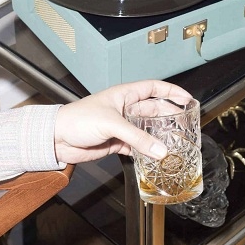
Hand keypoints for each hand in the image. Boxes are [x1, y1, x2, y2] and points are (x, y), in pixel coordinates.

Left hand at [54, 80, 192, 163]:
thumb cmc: (78, 119)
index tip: (187, 99)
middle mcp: (125, 109)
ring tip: (175, 142)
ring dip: (160, 136)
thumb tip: (160, 150)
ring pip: (147, 130)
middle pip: (154, 110)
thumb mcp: (111, 123)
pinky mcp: (117, 143)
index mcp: (125, 95)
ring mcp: (122, 126)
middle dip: (170, 116)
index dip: (171, 92)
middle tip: (186, 124)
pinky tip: (156, 156)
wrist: (57, 138)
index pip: (154, 88)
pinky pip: (138, 146)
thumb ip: (137, 138)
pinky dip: (147, 151)